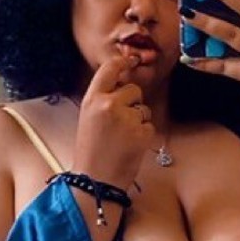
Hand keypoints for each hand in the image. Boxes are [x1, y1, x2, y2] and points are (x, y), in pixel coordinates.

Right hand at [73, 49, 155, 186]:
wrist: (94, 180)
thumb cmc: (92, 151)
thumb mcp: (89, 118)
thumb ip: (103, 99)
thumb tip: (122, 84)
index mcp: (92, 99)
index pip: (110, 69)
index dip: (123, 62)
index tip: (131, 60)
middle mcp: (109, 104)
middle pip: (134, 90)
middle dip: (133, 103)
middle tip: (120, 124)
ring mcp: (126, 118)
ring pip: (144, 109)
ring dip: (139, 121)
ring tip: (123, 138)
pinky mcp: (141, 133)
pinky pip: (150, 126)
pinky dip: (144, 136)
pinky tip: (131, 147)